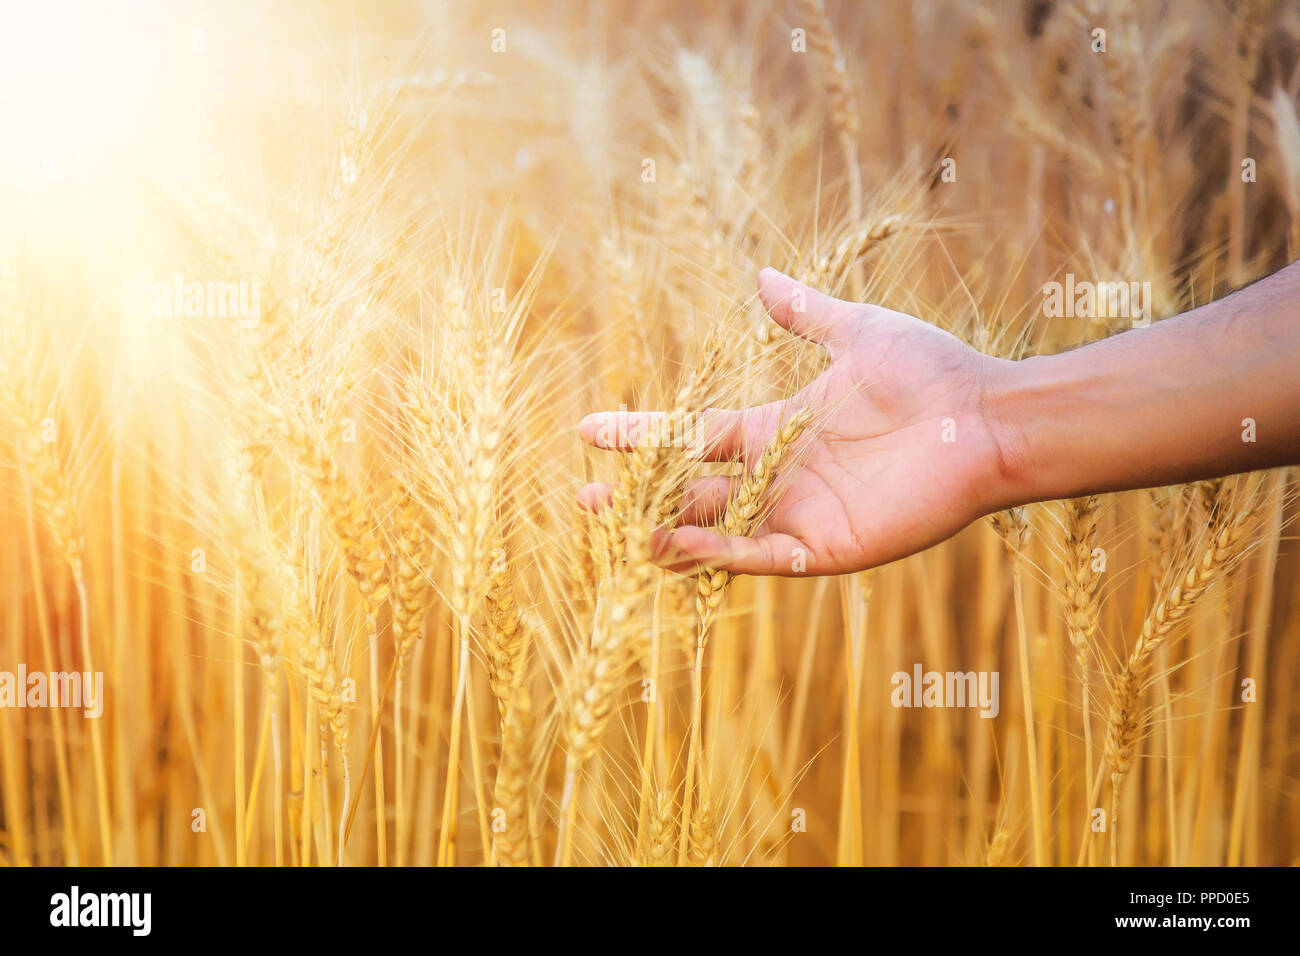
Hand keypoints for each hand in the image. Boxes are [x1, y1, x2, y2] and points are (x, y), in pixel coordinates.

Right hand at [578, 268, 1016, 575]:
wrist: (986, 418)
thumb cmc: (929, 373)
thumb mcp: (857, 333)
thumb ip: (807, 314)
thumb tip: (763, 279)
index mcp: (778, 429)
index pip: (692, 434)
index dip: (642, 433)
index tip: (590, 429)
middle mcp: (781, 476)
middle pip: (691, 489)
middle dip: (637, 495)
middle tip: (585, 499)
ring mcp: (800, 514)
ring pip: (717, 529)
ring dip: (666, 533)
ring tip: (618, 532)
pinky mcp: (828, 547)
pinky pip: (761, 554)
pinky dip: (717, 552)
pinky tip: (673, 544)